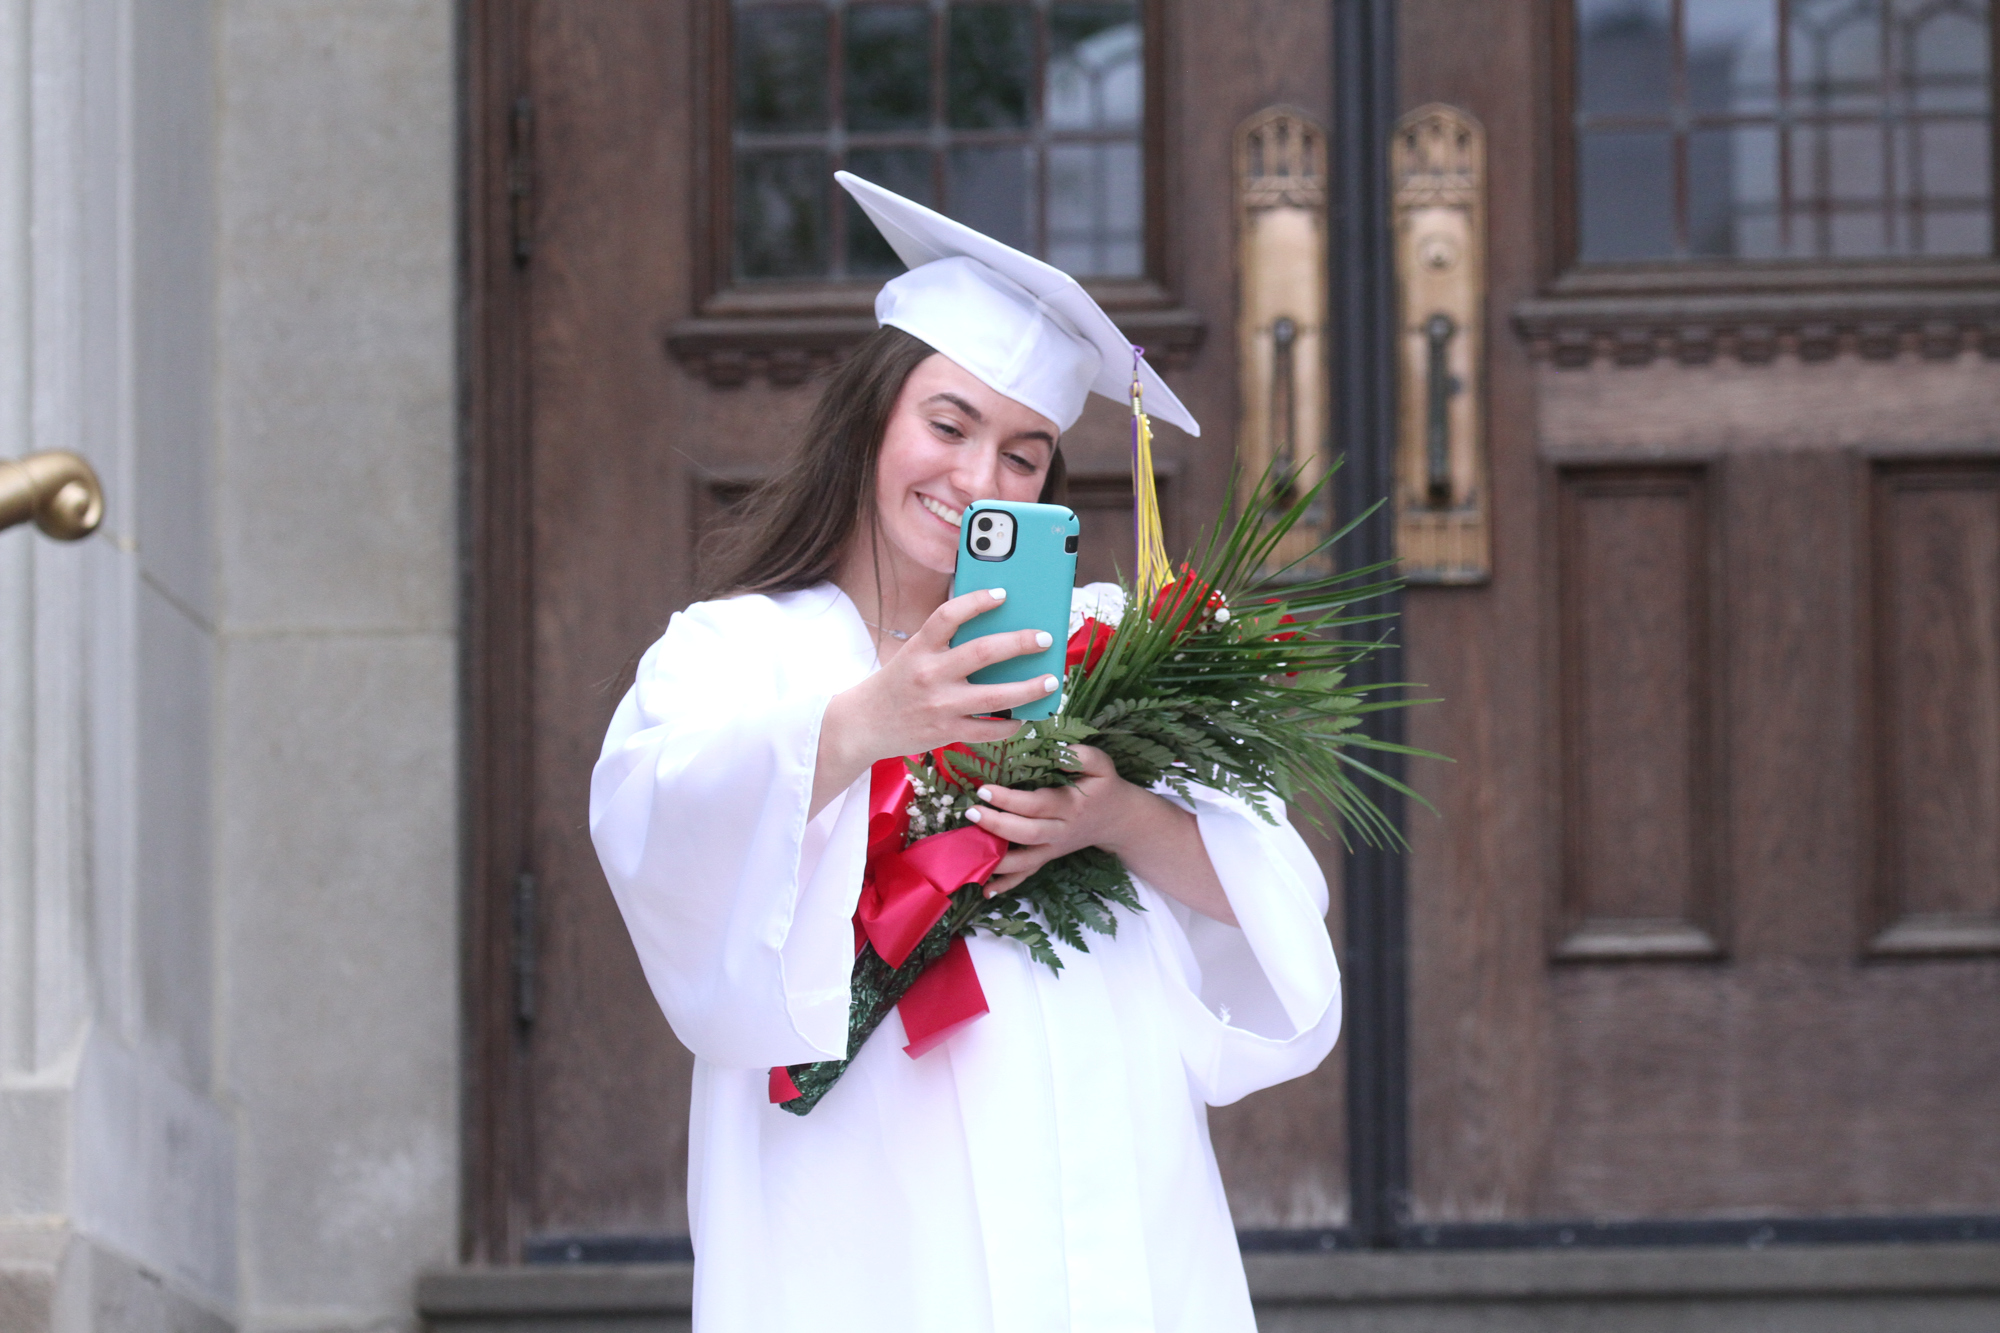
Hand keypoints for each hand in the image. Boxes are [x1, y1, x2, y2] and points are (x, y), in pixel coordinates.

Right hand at [813, 588, 1059, 812]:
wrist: (864, 724)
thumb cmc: (897, 684)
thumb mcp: (913, 654)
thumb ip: (945, 643)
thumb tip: (995, 628)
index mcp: (920, 648)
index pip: (948, 615)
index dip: (977, 601)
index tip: (1003, 594)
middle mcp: (930, 674)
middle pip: (983, 653)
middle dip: (1020, 643)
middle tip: (1044, 638)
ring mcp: (940, 705)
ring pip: (996, 697)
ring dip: (1029, 688)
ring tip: (1051, 680)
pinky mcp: (946, 732)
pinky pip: (989, 730)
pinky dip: (1012, 724)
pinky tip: (1025, 715)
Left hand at [968, 744, 1142, 895]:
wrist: (1118, 820)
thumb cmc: (1104, 787)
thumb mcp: (1101, 765)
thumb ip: (1082, 756)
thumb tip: (1058, 753)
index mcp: (1070, 806)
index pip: (1036, 805)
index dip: (1009, 800)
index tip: (984, 790)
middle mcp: (1060, 831)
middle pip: (1027, 834)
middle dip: (996, 826)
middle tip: (971, 812)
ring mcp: (1053, 848)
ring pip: (1025, 861)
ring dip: (997, 860)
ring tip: (969, 852)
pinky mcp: (1048, 856)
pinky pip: (1028, 874)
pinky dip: (1008, 884)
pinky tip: (985, 891)